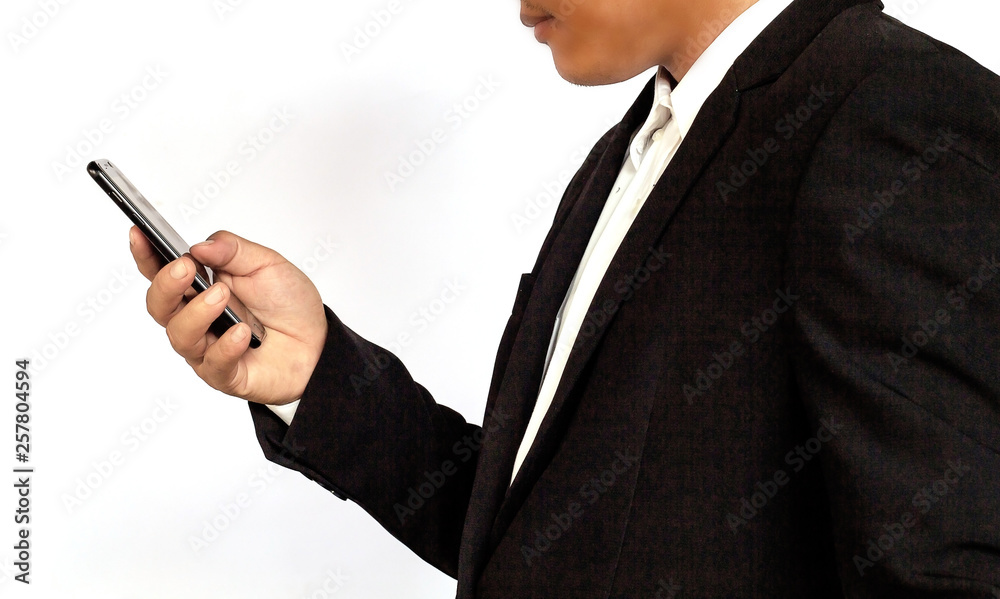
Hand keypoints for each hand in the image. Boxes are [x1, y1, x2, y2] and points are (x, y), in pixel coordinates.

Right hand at [129, 227, 327, 404]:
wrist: (320, 342)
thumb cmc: (289, 304)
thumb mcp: (267, 265)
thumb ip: (233, 251)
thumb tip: (199, 246)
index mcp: (201, 287)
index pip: (162, 272)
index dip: (146, 255)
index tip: (139, 234)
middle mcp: (197, 318)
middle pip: (160, 305)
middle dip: (167, 285)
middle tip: (186, 269)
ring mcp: (208, 348)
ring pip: (180, 335)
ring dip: (198, 313)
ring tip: (223, 297)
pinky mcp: (225, 374)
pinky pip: (213, 364)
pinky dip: (226, 347)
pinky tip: (242, 333)